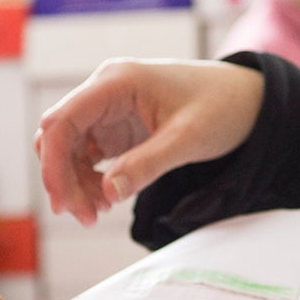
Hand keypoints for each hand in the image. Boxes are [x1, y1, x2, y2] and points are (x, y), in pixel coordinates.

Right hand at [33, 59, 264, 226]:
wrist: (247, 99)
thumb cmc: (222, 107)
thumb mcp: (188, 139)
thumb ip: (148, 164)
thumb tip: (107, 193)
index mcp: (116, 82)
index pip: (61, 121)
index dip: (52, 164)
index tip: (63, 203)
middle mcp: (104, 92)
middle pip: (58, 137)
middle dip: (64, 180)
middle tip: (87, 217)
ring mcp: (108, 110)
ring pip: (68, 150)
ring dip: (75, 184)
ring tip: (100, 212)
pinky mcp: (116, 128)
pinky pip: (86, 156)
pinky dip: (90, 181)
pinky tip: (107, 200)